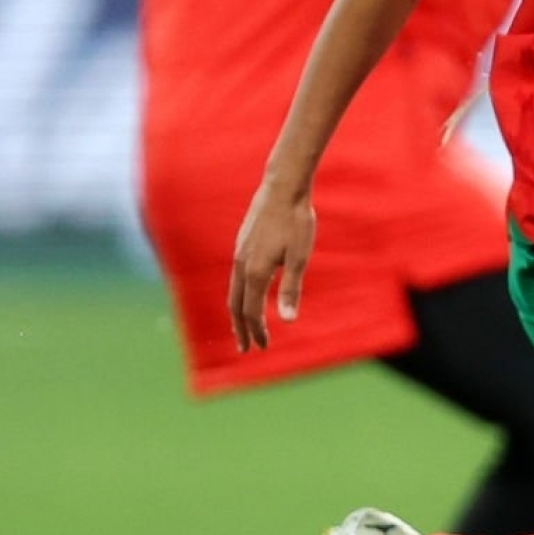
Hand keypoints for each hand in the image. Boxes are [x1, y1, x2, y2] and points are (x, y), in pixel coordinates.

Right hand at [229, 180, 315, 350]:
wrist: (283, 187)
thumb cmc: (296, 221)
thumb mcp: (300, 257)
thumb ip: (292, 288)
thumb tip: (288, 320)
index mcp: (255, 271)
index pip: (252, 311)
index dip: (257, 331)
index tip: (262, 347)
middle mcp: (241, 264)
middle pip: (236, 305)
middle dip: (241, 328)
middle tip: (246, 348)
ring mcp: (238, 253)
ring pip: (233, 290)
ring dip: (238, 312)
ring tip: (243, 326)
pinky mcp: (241, 243)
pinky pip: (235, 276)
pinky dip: (239, 293)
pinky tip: (248, 294)